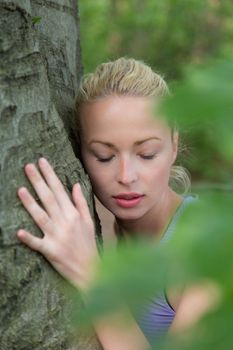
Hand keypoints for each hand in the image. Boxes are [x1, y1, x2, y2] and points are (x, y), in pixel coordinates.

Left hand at [17, 157, 98, 291]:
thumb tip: (76, 184)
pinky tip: (18, 232)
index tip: (42, 162)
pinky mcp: (50, 251)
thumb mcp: (89, 221)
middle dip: (38, 181)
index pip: (59, 190)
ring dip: (30, 204)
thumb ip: (81, 202)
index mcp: (73, 214)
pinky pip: (37, 244)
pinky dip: (28, 238)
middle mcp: (65, 223)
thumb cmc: (88, 244)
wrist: (90, 270)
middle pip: (49, 199)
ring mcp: (57, 237)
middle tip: (28, 167)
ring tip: (20, 189)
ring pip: (41, 217)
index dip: (50, 175)